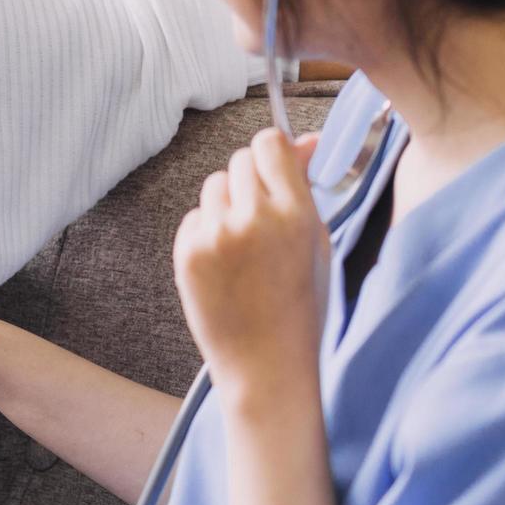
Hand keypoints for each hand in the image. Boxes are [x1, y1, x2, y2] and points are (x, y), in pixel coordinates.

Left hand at [173, 128, 330, 401]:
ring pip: (214, 185)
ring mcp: (216, 236)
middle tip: (262, 217)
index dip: (272, 154)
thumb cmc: (300, 304)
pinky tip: (225, 266)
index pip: (270, 143)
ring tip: (244, 247)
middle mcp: (253, 218)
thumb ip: (305, 188)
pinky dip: (207, 232)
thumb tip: (303, 140)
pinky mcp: (187, 253)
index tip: (275, 170)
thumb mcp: (317, 242)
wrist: (266, 364)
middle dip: (251, 180)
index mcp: (295, 213)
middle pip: (240, 159)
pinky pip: (195, 217)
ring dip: (227, 204)